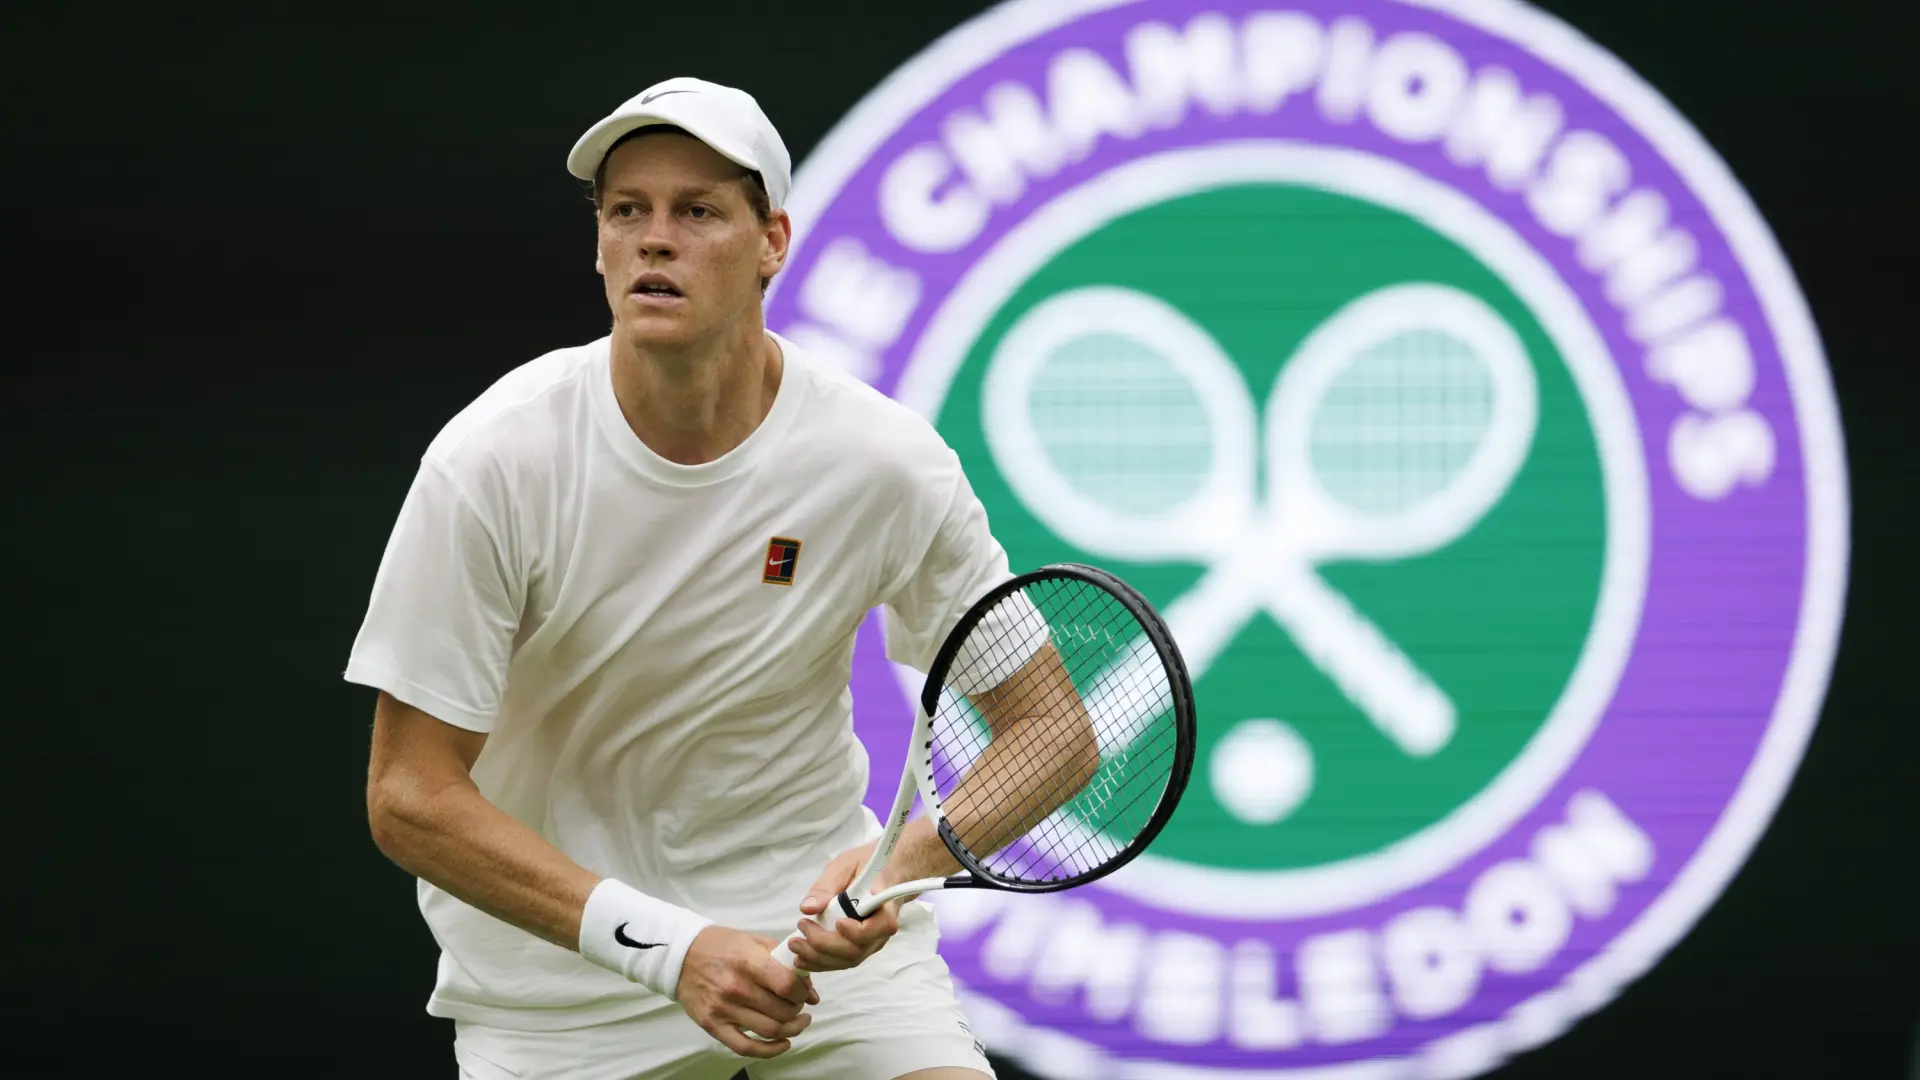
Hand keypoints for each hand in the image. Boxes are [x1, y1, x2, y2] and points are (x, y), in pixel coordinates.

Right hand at [676, 925, 819, 1057]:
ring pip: (770, 1030)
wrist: (681, 956)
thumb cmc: (721, 945)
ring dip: (791, 1030)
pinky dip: (769, 1050)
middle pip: (782, 1011)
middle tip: (799, 1006)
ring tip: (797, 1023)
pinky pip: (745, 1047)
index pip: (787, 985)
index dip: (802, 992)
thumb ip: (785, 963)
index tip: (803, 992)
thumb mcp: (754, 942)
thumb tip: (812, 994)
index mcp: (748, 962)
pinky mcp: (713, 1025)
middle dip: (798, 1011)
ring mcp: (723, 1009)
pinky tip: (782, 1043)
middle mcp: (736, 988)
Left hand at [782, 840, 904, 972]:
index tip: (837, 922)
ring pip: (848, 960)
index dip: (856, 932)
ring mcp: (871, 942)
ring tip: (795, 946)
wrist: (882, 872)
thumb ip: (828, 886)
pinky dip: (821, 962)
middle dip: (824, 946)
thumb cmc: (866, 864)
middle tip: (800, 930)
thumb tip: (809, 907)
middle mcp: (881, 931)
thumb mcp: (845, 865)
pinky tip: (801, 957)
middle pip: (857, 950)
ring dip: (818, 958)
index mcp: (885, 906)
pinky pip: (842, 961)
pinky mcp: (860, 947)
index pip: (879, 928)